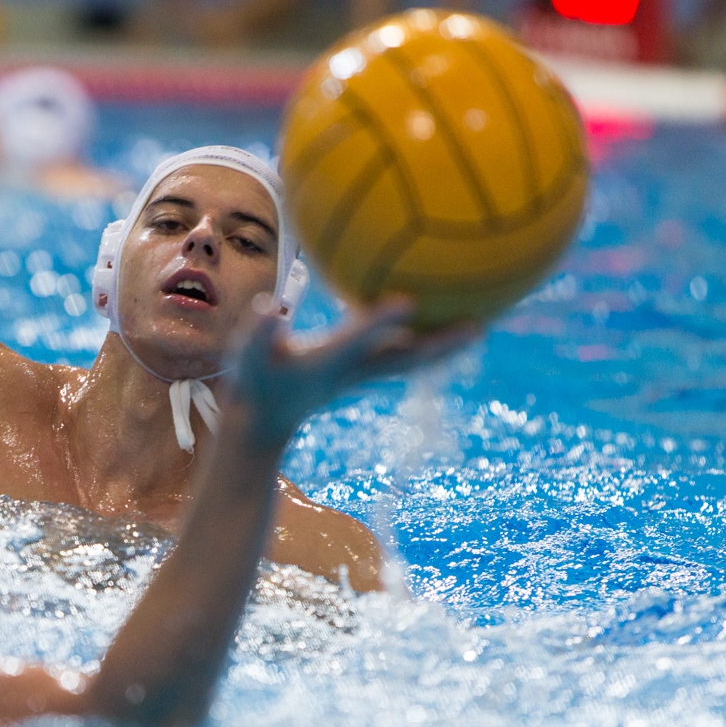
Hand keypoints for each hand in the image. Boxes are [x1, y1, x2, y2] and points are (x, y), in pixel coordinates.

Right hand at [224, 295, 477, 449]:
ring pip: (410, 361)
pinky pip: (401, 358)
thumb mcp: (246, 356)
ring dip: (444, 348)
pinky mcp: (359, 375)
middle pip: (404, 359)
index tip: (408, 302)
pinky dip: (424, 346)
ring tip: (478, 329)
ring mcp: (359, 376)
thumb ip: (259, 331)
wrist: (261, 424)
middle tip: (479, 327)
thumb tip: (271, 305)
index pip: (357, 340)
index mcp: (326, 362)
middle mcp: (352, 371)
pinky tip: (438, 327)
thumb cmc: (252, 384)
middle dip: (439, 344)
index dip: (380, 321)